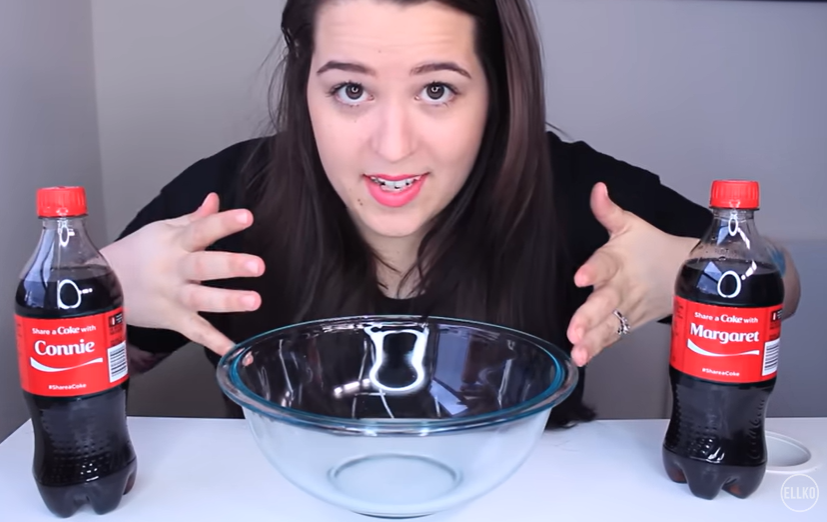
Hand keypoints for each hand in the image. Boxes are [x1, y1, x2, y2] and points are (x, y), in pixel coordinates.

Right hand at [101, 193, 264, 355]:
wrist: (101, 286)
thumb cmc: (137, 254)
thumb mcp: (163, 230)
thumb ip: (195, 219)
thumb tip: (215, 199)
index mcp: (175, 243)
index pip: (201, 230)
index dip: (224, 223)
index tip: (247, 217)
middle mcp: (175, 269)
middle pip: (204, 265)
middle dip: (231, 265)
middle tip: (258, 265)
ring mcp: (174, 296)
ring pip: (202, 299)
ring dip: (228, 301)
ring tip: (255, 301)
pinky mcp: (173, 319)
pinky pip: (195, 332)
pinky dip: (214, 343)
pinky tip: (236, 351)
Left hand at [567, 183, 697, 366]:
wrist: (688, 272)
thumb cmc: (652, 246)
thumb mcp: (630, 225)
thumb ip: (608, 211)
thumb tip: (597, 188)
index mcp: (618, 260)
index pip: (605, 263)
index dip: (593, 269)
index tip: (580, 277)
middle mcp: (622, 287)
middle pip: (605, 302)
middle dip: (589, 317)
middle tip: (574, 330)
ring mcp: (627, 309)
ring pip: (609, 326)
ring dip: (593, 340)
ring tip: (577, 352)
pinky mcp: (629, 324)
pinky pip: (613, 338)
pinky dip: (600, 349)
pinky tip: (582, 358)